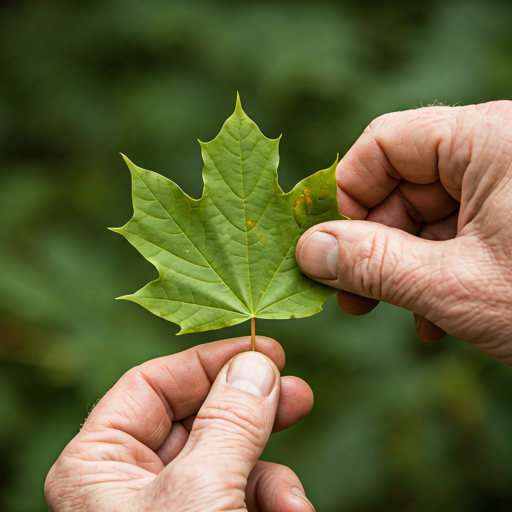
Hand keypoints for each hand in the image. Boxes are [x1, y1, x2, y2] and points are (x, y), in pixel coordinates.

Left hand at [44, 337, 314, 511]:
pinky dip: (271, 503)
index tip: (263, 349)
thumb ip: (230, 422)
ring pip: (227, 459)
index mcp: (99, 463)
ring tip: (296, 502)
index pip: (152, 385)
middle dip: (250, 407)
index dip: (208, 362)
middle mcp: (129, 482)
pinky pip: (240, 497)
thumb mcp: (200, 495)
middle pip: (197, 417)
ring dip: (270, 474)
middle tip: (297, 390)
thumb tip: (257, 363)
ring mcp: (168, 509)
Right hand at [296, 101, 511, 364]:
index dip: (348, 195)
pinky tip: (436, 316)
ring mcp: (511, 185)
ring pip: (427, 214)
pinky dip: (437, 272)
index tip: (333, 247)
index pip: (383, 143)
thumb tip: (309, 250)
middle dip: (372, 242)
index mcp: (488, 140)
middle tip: (353, 295)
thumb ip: (372, 264)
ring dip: (403, 266)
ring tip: (399, 313)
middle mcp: (500, 151)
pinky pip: (459, 232)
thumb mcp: (455, 287)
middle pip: (402, 182)